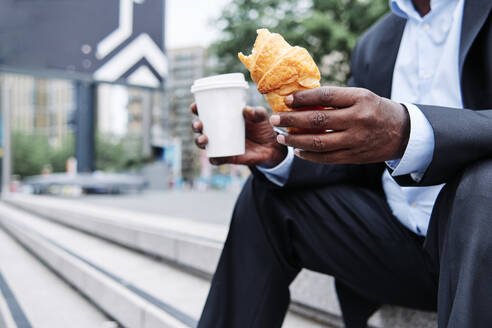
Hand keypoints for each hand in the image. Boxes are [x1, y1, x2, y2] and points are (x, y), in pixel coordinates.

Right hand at [190, 104, 286, 167]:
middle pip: (200, 128)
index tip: (195, 107)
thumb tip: (245, 109)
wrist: (271, 146)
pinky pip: (216, 159)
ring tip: (204, 139)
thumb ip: (256, 112)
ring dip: (198, 141)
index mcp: (222, 117)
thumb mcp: (261, 116)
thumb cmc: (262, 127)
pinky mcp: (227, 157)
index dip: (196, 109)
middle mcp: (218, 131)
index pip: (205, 112)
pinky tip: (213, 156)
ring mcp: (221, 144)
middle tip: (199, 125)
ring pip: (203, 143)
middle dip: (195, 125)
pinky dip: (213, 158)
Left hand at [270, 86, 409, 163]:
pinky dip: (309, 155)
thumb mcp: (361, 96)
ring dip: (296, 141)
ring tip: (281, 137)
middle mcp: (358, 119)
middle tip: (275, 119)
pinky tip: (298, 151)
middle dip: (292, 120)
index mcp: (359, 98)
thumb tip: (302, 99)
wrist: (402, 132)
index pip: (325, 96)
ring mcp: (356, 140)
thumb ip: (336, 99)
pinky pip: (327, 158)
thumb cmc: (375, 109)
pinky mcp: (354, 156)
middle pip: (317, 120)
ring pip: (319, 142)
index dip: (303, 98)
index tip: (286, 100)